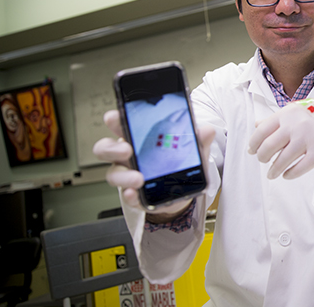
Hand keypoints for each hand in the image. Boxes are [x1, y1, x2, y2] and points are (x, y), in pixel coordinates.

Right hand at [93, 110, 215, 218]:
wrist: (183, 193)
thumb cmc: (180, 164)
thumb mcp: (192, 150)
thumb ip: (198, 140)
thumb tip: (206, 130)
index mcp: (139, 139)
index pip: (120, 126)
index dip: (114, 120)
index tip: (114, 116)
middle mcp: (128, 156)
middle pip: (106, 148)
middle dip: (112, 148)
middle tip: (126, 149)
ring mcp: (128, 176)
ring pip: (113, 174)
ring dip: (123, 176)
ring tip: (138, 178)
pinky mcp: (134, 195)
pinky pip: (127, 196)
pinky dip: (130, 195)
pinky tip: (135, 193)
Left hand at [248, 94, 313, 179]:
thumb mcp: (297, 109)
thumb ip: (277, 118)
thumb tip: (257, 125)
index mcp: (287, 114)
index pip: (261, 131)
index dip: (253, 144)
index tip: (252, 151)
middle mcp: (295, 126)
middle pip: (268, 147)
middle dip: (262, 157)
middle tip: (263, 161)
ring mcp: (308, 140)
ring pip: (282, 161)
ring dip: (273, 170)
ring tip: (272, 174)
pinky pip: (299, 168)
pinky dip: (290, 174)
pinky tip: (287, 175)